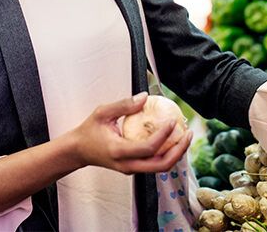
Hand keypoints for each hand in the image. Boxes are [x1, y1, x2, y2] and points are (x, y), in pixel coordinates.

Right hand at [69, 92, 192, 173]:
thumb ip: (123, 104)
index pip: (148, 148)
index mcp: (118, 152)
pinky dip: (167, 153)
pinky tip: (173, 139)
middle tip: (188, 133)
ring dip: (176, 153)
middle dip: (179, 151)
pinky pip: (154, 164)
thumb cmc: (89, 131)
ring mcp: (131, 170)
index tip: (173, 121)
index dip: (164, 136)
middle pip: (160, 166)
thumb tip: (145, 96)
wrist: (78, 151)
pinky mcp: (133, 169)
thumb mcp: (102, 112)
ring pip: (160, 168)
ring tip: (185, 136)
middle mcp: (127, 165)